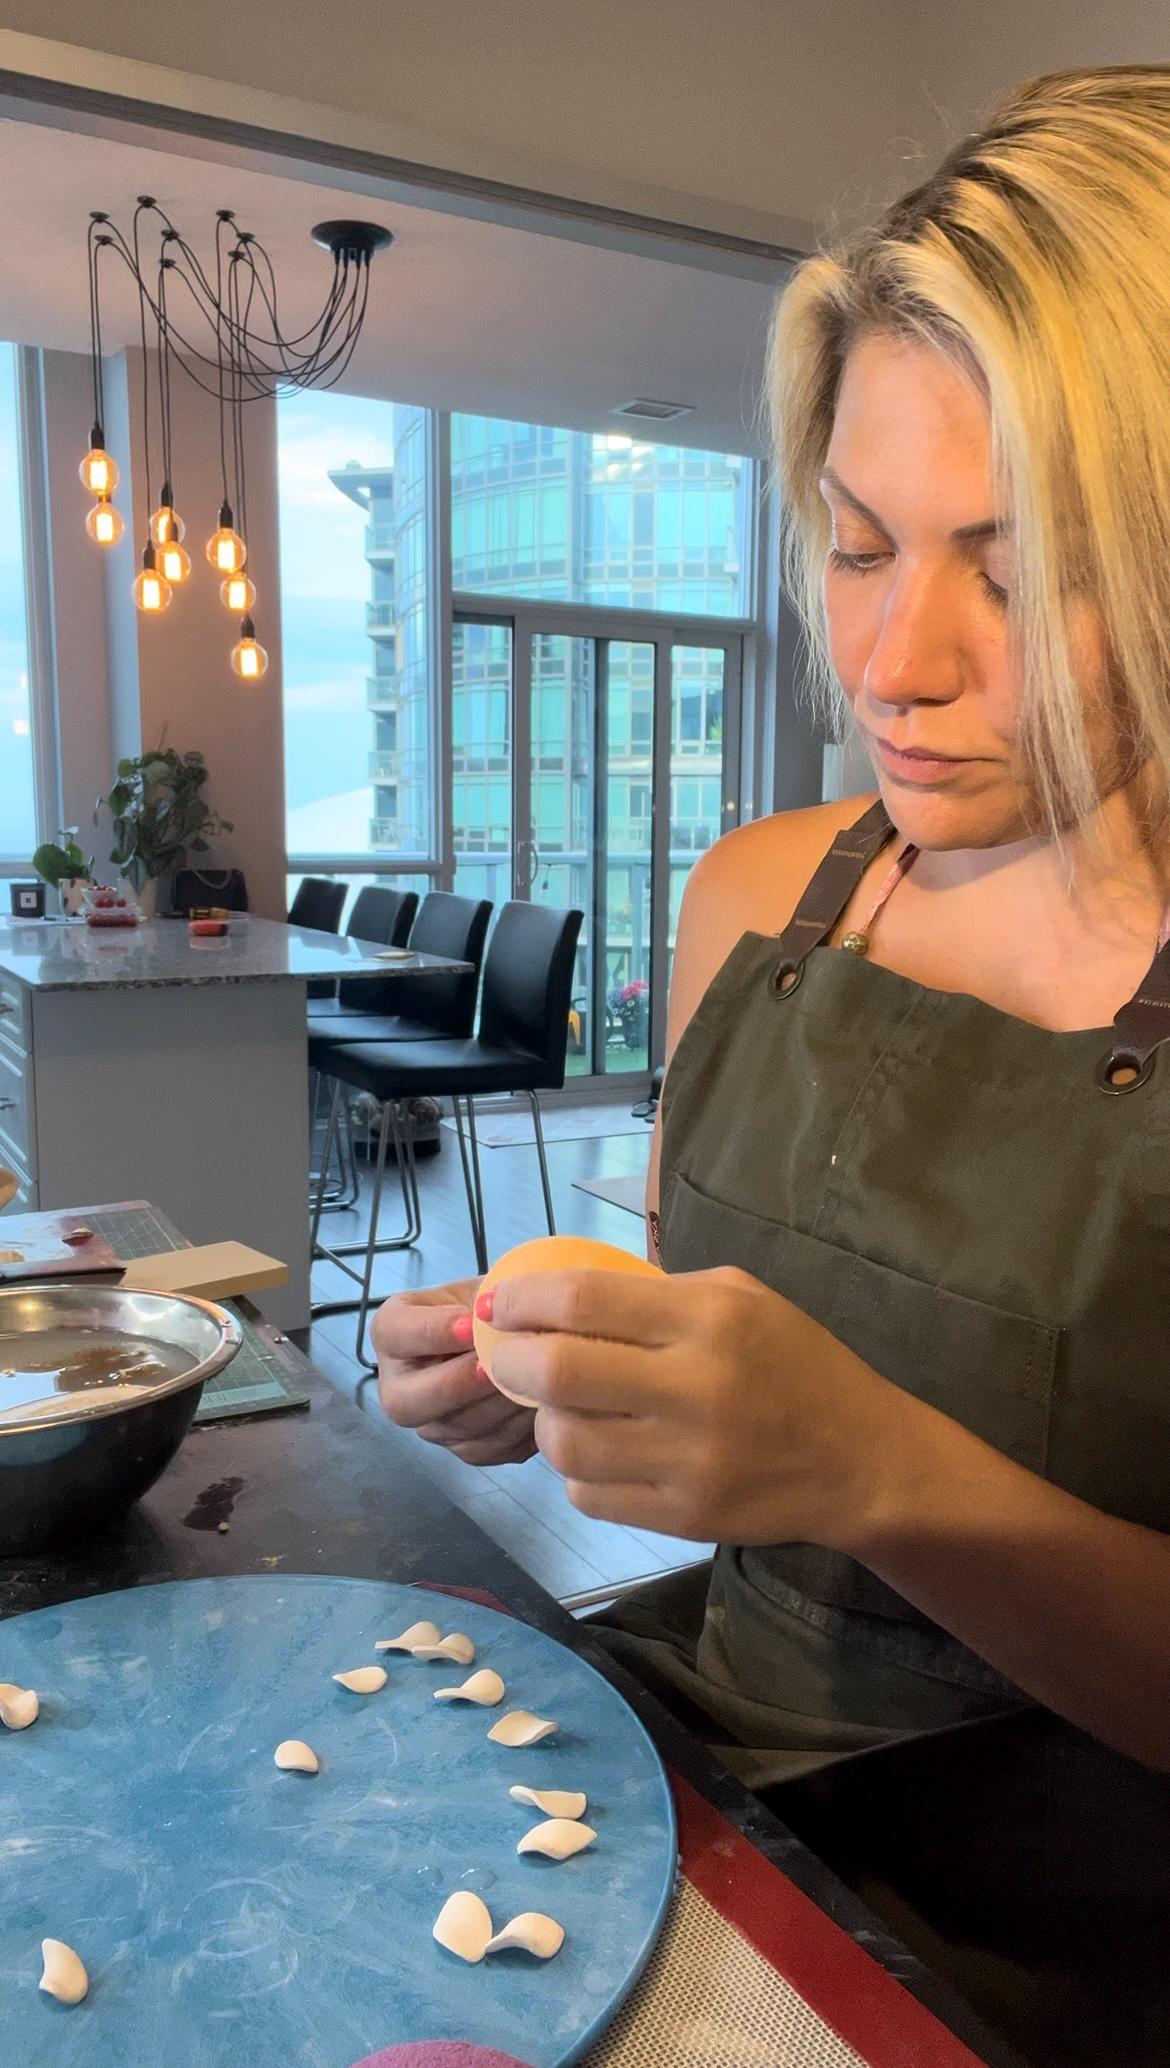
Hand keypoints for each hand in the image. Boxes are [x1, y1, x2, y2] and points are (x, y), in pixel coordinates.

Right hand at [373, 1278, 537, 1466]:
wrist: (520, 1335)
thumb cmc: (495, 1305)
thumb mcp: (487, 1287)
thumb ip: (487, 1300)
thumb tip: (500, 1317)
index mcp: (393, 1332)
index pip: (394, 1333)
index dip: (432, 1332)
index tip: (471, 1325)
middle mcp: (399, 1385)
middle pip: (404, 1402)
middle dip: (456, 1384)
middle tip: (496, 1366)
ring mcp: (431, 1424)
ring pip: (454, 1429)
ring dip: (496, 1405)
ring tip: (534, 1380)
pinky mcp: (465, 1449)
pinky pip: (487, 1448)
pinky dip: (517, 1428)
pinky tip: (542, 1403)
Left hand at [481, 1264, 904, 1543]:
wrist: (861, 1459)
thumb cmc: (793, 1363)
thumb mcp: (739, 1298)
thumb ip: (654, 1295)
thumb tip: (555, 1297)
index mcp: (710, 1317)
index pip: (583, 1301)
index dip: (523, 1300)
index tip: (499, 1304)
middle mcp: (697, 1387)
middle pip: (559, 1373)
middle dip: (512, 1361)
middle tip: (506, 1356)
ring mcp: (691, 1460)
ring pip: (565, 1443)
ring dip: (543, 1421)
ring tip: (558, 1407)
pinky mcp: (686, 1516)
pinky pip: (590, 1495)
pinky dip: (575, 1471)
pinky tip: (595, 1450)